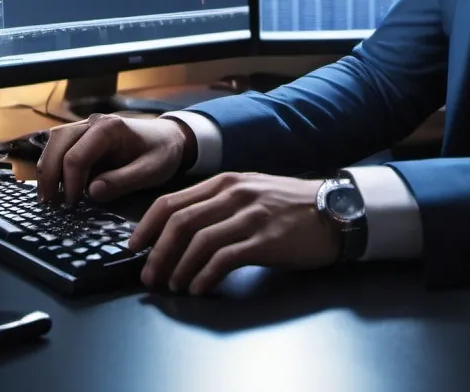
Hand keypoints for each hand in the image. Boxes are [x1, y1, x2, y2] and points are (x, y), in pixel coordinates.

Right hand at [36, 114, 189, 204]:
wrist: (169, 138)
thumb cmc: (162, 152)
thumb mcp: (151, 170)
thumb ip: (123, 181)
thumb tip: (92, 192)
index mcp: (110, 127)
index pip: (77, 155)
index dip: (70, 183)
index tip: (73, 205)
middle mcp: (94, 122)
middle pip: (58, 143)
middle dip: (50, 174)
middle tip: (50, 204)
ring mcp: (87, 127)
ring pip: (54, 142)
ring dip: (47, 169)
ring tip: (48, 198)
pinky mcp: (84, 136)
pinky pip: (60, 146)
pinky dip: (53, 165)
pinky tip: (55, 187)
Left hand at [129, 172, 339, 294]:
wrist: (334, 211)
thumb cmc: (290, 207)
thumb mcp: (251, 193)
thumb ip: (219, 204)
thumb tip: (180, 229)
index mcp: (227, 182)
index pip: (172, 201)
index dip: (147, 226)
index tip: (135, 247)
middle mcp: (235, 194)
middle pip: (180, 222)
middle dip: (157, 253)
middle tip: (150, 276)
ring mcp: (251, 215)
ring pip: (198, 242)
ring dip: (179, 269)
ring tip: (175, 285)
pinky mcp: (265, 239)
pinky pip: (224, 259)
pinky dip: (204, 276)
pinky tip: (200, 287)